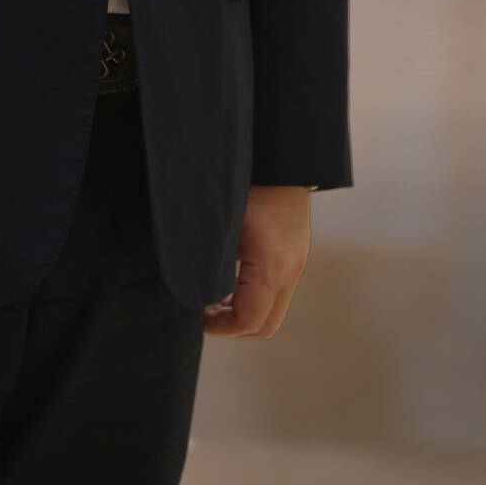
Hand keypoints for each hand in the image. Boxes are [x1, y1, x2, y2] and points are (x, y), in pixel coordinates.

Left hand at [203, 185, 310, 339]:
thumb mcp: (221, 224)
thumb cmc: (247, 185)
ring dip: (242, 311)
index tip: (197, 318)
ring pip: (272, 310)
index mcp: (271, 266)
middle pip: (265, 325)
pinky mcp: (294, 254)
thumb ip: (207, 260)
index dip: (219, 327)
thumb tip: (190, 289)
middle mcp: (290, 270)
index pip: (248, 320)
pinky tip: (229, 281)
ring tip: (212, 298)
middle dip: (232, 327)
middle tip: (204, 315)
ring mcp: (296, 263)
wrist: (280, 157)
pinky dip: (253, 296)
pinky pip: (275, 291)